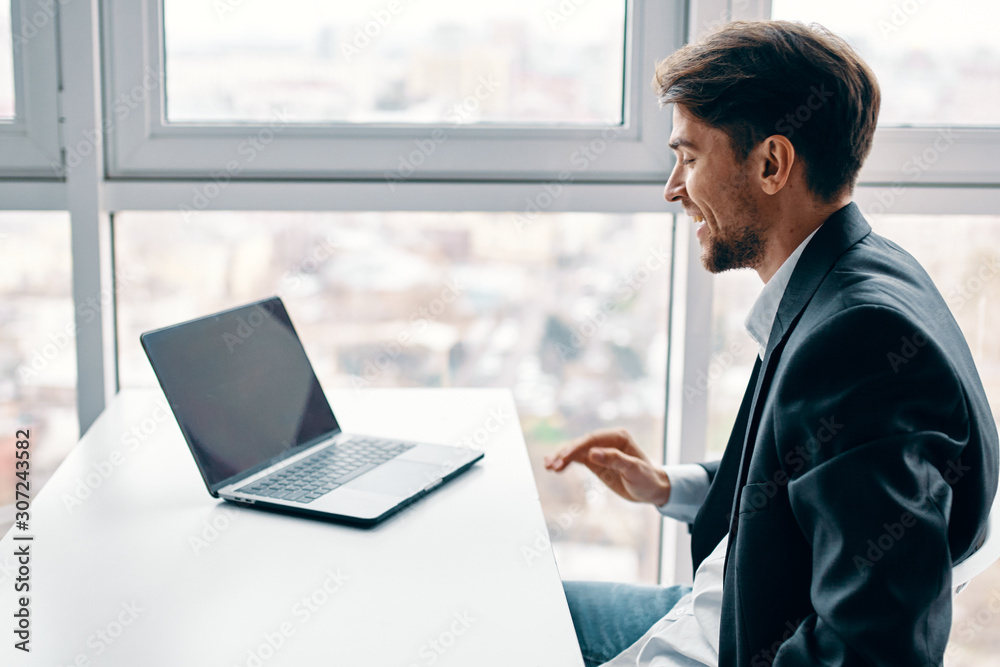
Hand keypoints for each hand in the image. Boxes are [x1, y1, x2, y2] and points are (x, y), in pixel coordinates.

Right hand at [543, 428, 670, 505]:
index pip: (592, 439)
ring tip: (547, 466)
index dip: (576, 447)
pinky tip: (552, 466)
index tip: (564, 457)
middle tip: (552, 465)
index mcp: (618, 437)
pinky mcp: (595, 462)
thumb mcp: (634, 470)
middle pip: (581, 444)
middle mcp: (607, 440)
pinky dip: (565, 462)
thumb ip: (614, 460)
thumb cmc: (647, 479)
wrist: (652, 490)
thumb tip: (592, 453)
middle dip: (565, 453)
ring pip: (576, 451)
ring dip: (561, 457)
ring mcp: (600, 450)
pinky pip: (577, 459)